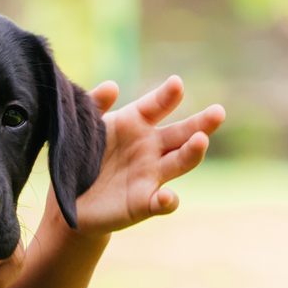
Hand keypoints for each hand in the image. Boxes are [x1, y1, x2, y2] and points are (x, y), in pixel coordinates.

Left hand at [65, 76, 224, 236]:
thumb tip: (112, 86)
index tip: (176, 84)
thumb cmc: (81, 157)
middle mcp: (150, 148)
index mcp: (136, 123)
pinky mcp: (143, 203)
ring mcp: (150, 176)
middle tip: (218, 112)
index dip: (167, 96)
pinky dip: (168, 201)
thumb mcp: (83, 128)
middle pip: (181, 133)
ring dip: (192, 153)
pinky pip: (161, 203)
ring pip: (179, 163)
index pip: (157, 106)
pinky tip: (167, 196)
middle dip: (200, 123)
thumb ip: (94, 105)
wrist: (69, 200)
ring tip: (200, 142)